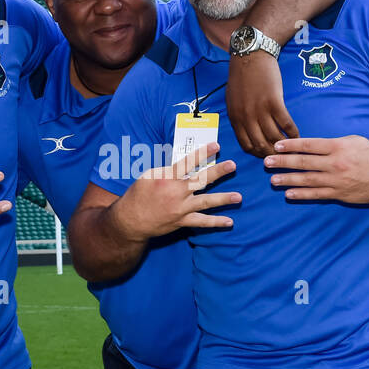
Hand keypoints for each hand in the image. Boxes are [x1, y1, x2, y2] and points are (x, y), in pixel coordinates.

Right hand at [111, 143, 240, 238]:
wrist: (130, 221)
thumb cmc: (138, 195)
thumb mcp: (148, 176)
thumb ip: (168, 170)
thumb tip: (184, 164)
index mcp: (167, 178)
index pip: (188, 163)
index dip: (203, 153)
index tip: (216, 146)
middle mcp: (176, 193)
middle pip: (201, 180)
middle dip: (218, 172)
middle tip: (232, 165)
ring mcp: (181, 209)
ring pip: (206, 202)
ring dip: (223, 199)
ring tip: (238, 197)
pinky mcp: (182, 221)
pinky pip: (201, 222)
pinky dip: (215, 222)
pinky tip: (229, 221)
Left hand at [226, 52, 297, 156]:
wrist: (250, 57)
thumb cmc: (241, 77)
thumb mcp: (232, 100)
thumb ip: (238, 117)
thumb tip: (247, 132)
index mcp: (235, 118)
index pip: (246, 145)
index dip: (258, 154)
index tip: (267, 155)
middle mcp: (246, 117)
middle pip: (261, 145)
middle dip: (272, 155)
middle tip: (282, 157)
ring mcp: (260, 110)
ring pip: (274, 137)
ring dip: (284, 146)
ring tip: (291, 148)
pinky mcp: (274, 102)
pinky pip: (285, 124)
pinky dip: (292, 133)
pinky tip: (297, 135)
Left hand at [264, 136, 368, 203]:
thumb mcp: (354, 140)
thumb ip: (333, 142)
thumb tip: (312, 144)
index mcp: (338, 147)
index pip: (308, 145)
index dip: (290, 145)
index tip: (276, 145)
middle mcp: (336, 163)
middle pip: (304, 162)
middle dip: (283, 162)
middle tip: (266, 162)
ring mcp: (337, 180)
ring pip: (307, 180)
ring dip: (288, 180)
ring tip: (272, 180)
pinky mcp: (340, 194)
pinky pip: (317, 195)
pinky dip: (302, 195)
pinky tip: (289, 194)